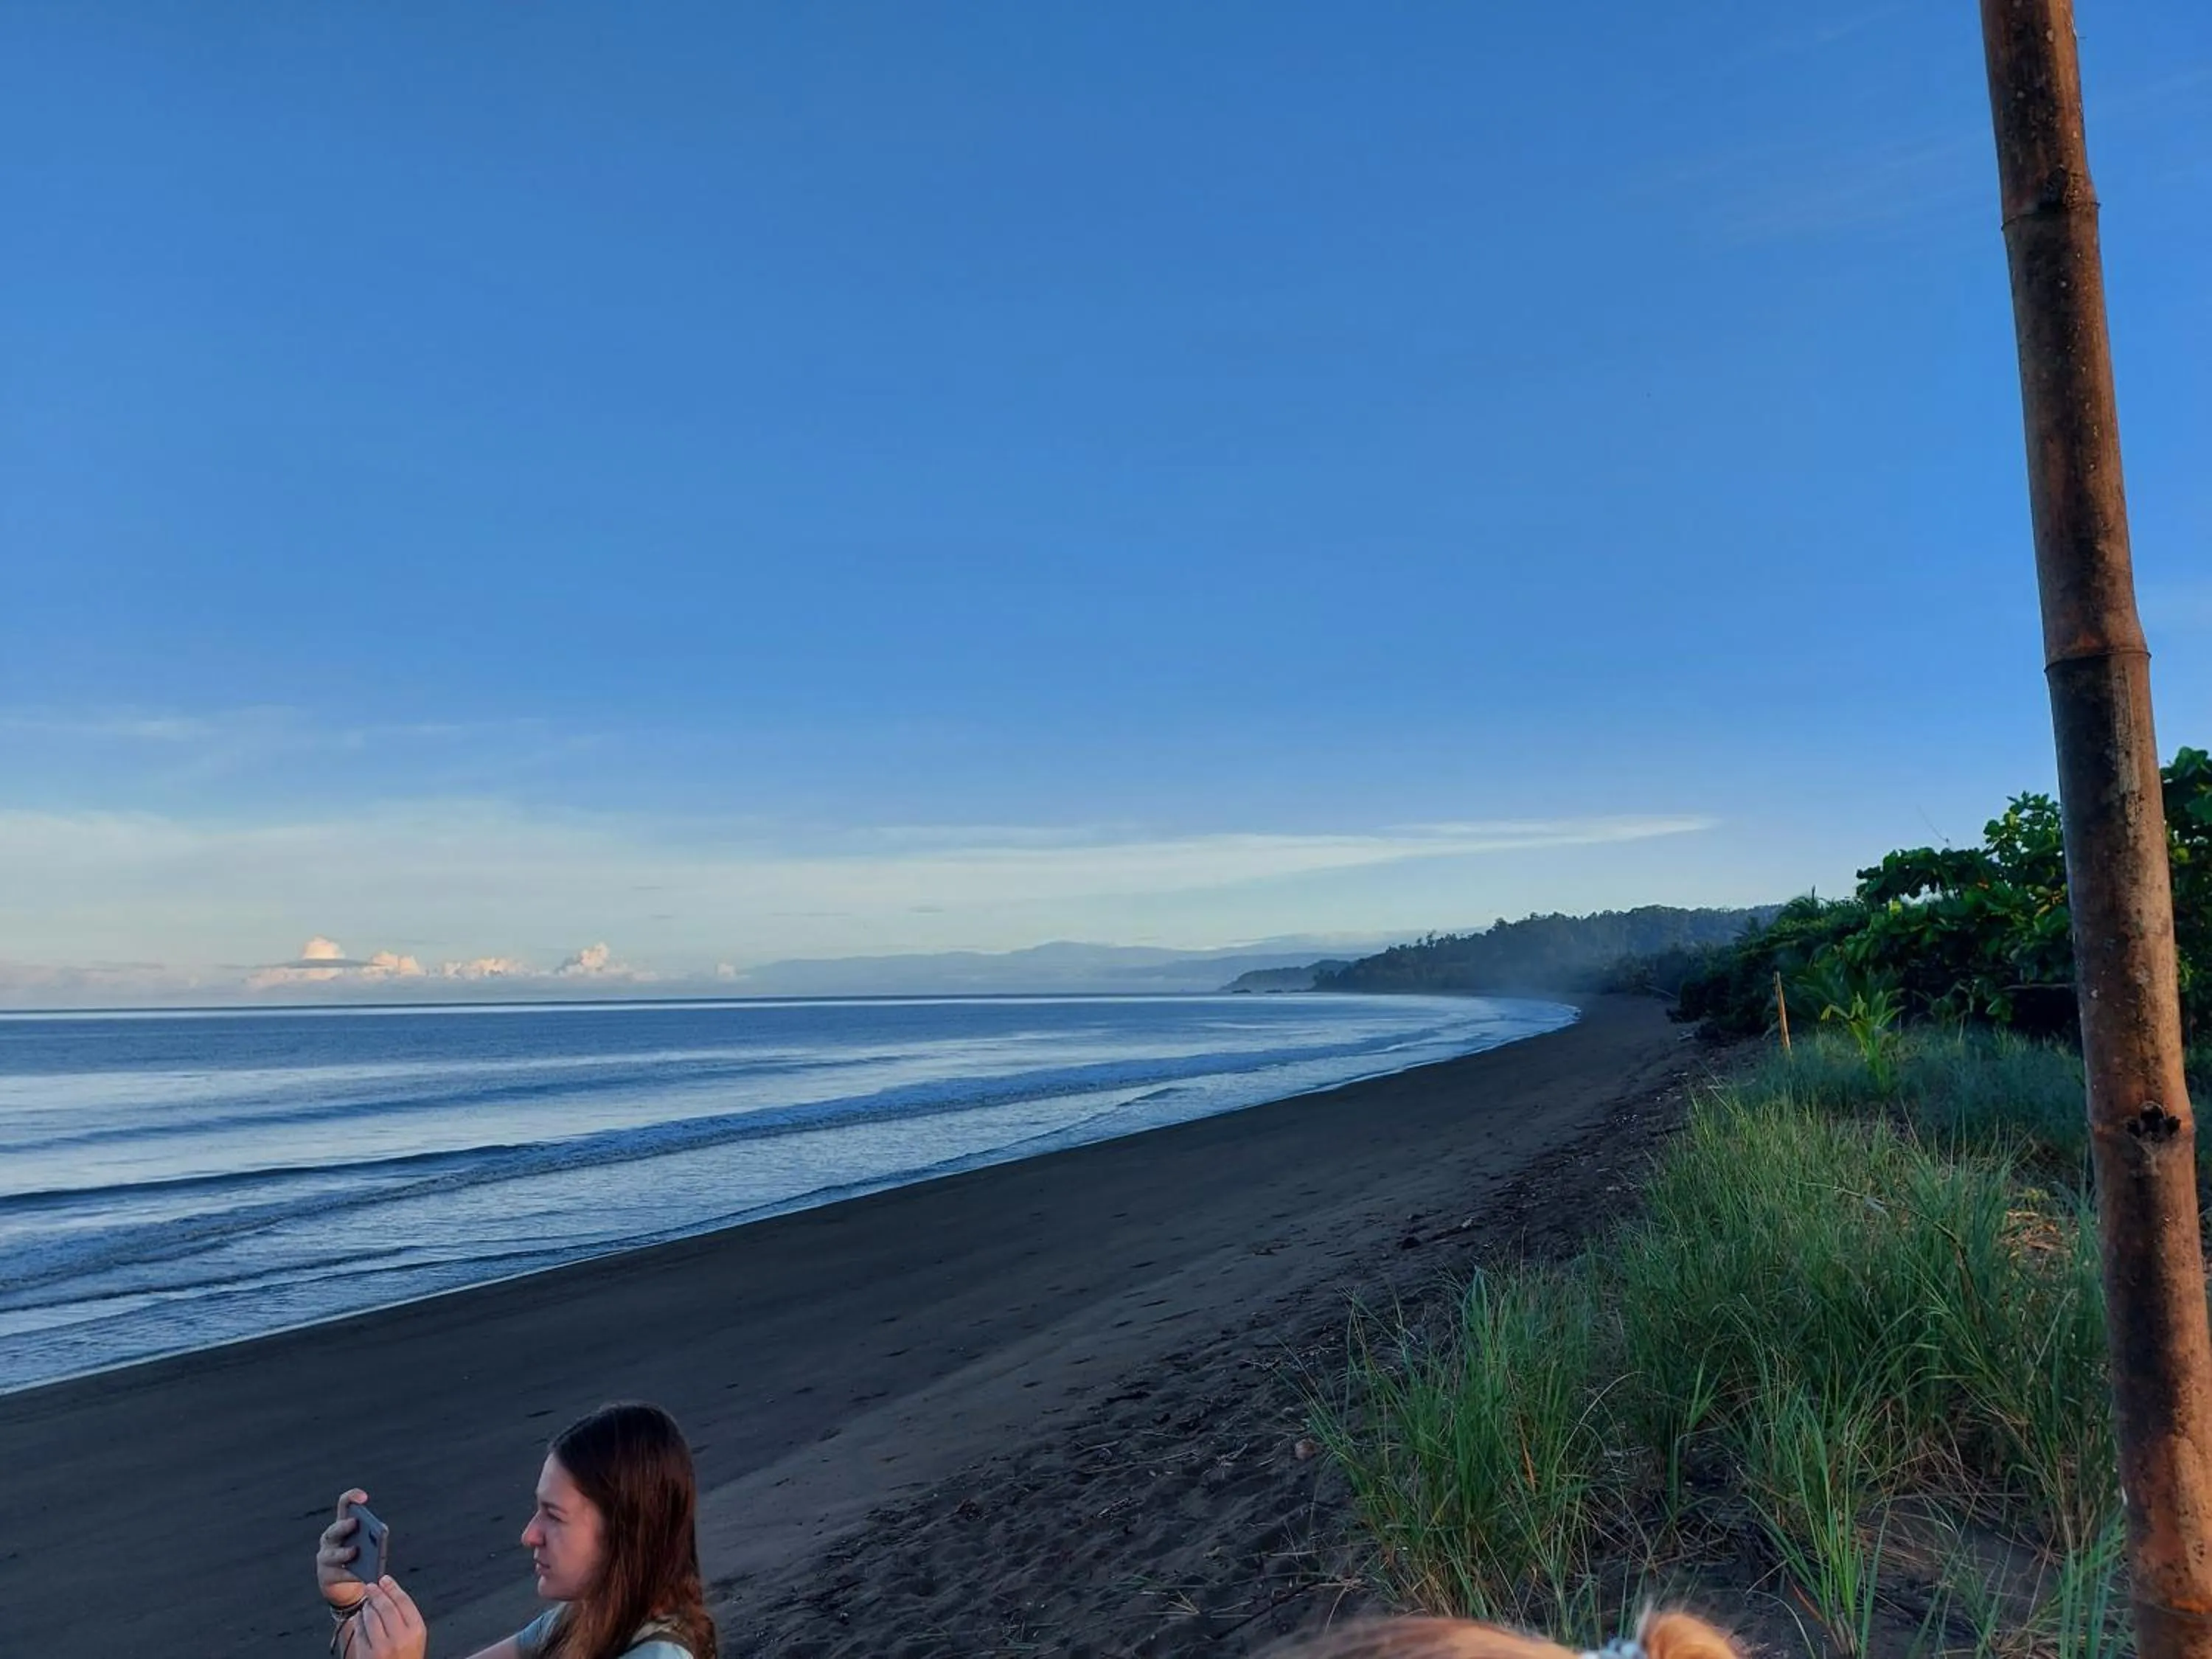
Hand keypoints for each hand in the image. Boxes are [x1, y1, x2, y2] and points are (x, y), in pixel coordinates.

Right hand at [316, 1489, 370, 1609]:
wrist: (346, 1588)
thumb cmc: (360, 1560)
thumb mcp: (368, 1546)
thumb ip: (374, 1538)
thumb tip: (381, 1532)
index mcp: (342, 1526)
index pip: (344, 1505)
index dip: (352, 1497)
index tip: (364, 1497)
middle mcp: (330, 1539)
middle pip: (334, 1530)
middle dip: (343, 1526)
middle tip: (354, 1522)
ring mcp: (325, 1558)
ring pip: (332, 1554)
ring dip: (343, 1552)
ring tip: (355, 1551)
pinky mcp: (325, 1577)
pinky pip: (337, 1574)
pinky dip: (349, 1575)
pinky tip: (359, 1576)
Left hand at [348, 1579, 427, 1658]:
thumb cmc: (407, 1658)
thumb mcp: (415, 1638)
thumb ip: (406, 1618)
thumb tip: (389, 1594)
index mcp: (416, 1631)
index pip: (403, 1601)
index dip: (393, 1587)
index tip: (385, 1579)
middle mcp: (400, 1638)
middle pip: (386, 1607)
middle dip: (377, 1593)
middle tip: (371, 1586)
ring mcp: (382, 1648)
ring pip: (371, 1617)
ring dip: (367, 1606)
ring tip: (367, 1601)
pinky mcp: (367, 1655)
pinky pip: (360, 1632)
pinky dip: (359, 1621)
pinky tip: (360, 1617)